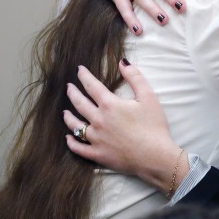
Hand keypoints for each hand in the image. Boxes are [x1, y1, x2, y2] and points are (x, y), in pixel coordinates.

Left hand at [64, 62, 184, 191]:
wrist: (155, 156)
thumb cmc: (153, 126)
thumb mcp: (148, 97)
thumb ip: (135, 77)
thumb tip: (122, 62)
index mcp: (110, 105)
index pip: (92, 86)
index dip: (84, 76)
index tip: (79, 70)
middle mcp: (98, 120)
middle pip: (80, 104)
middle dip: (73, 93)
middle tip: (69, 87)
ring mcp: (96, 139)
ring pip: (75, 126)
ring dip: (68, 117)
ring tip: (64, 112)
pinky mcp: (97, 154)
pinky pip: (79, 148)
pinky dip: (72, 142)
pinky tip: (68, 138)